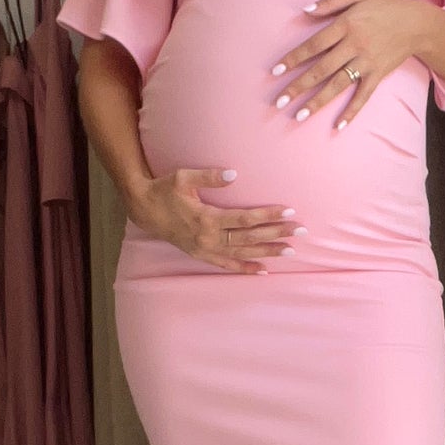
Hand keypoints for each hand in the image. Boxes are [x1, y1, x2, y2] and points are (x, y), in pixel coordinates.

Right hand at [126, 168, 300, 274]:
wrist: (144, 210)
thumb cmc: (164, 190)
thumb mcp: (183, 178)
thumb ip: (209, 177)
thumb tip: (234, 173)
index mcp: (207, 218)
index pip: (245, 218)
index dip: (268, 215)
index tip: (288, 211)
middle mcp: (209, 238)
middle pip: (249, 237)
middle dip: (276, 234)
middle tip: (300, 231)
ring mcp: (205, 249)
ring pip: (242, 252)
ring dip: (267, 252)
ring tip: (289, 251)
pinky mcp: (201, 255)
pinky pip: (227, 265)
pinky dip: (245, 268)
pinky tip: (262, 270)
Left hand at [269, 0, 434, 128]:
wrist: (416, 23)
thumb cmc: (383, 8)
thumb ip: (330, 2)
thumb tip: (305, 11)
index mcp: (346, 25)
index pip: (314, 45)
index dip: (294, 58)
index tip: (276, 71)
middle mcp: (354, 45)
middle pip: (321, 69)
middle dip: (298, 86)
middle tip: (279, 101)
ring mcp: (367, 62)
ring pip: (338, 85)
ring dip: (317, 102)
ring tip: (299, 115)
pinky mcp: (378, 74)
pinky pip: (363, 96)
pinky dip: (352, 111)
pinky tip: (338, 125)